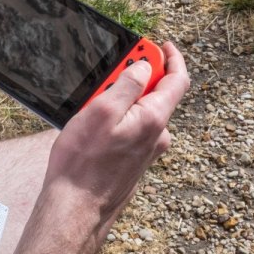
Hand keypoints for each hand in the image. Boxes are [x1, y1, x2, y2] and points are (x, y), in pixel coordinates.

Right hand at [43, 42, 188, 237]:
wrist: (75, 208)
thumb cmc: (83, 163)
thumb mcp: (102, 110)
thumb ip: (128, 84)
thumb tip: (144, 66)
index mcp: (154, 119)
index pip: (178, 80)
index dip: (171, 57)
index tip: (159, 44)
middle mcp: (157, 136)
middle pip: (156, 93)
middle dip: (135, 77)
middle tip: (109, 72)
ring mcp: (146, 150)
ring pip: (141, 111)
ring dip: (121, 99)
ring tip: (91, 104)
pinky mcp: (133, 161)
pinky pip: (131, 128)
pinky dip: (117, 118)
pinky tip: (92, 126)